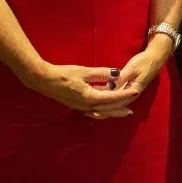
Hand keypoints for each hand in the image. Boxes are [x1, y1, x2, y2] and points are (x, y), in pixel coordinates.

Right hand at [24, 62, 138, 117]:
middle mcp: (86, 105)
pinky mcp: (78, 104)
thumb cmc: (64, 74)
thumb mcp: (84, 71)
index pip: (112, 97)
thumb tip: (117, 74)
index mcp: (89, 97)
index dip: (125, 94)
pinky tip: (107, 106)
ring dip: (113, 110)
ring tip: (123, 110)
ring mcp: (81, 106)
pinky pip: (95, 108)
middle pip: (108, 109)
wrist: (45, 81)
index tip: (136, 92)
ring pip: (101, 110)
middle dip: (120, 109)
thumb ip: (102, 74)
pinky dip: (103, 108)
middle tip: (132, 110)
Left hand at [84, 37, 172, 118]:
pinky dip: (106, 103)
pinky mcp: (126, 90)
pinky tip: (96, 103)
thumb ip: (121, 78)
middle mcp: (130, 95)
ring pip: (114, 105)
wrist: (155, 59)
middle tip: (87, 113)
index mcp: (132, 91)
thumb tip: (110, 86)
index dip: (105, 106)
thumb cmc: (144, 62)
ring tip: (88, 111)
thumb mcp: (132, 68)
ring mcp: (128, 93)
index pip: (117, 102)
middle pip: (115, 107)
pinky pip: (115, 99)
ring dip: (102, 109)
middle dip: (101, 111)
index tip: (93, 108)